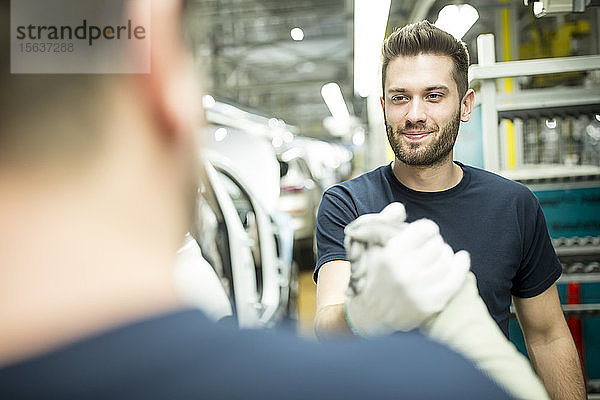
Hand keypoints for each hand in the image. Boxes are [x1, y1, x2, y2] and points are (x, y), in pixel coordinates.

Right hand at [344, 208, 469, 335]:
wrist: (369, 315)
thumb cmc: (370, 274)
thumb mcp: (369, 245)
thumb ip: (383, 223)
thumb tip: (399, 208)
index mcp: (391, 255)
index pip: (425, 230)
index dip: (426, 228)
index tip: (424, 232)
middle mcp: (407, 273)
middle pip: (437, 244)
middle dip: (434, 242)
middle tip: (428, 247)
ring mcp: (421, 290)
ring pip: (447, 259)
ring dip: (445, 254)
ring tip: (436, 256)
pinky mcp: (432, 304)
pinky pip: (456, 278)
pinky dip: (461, 265)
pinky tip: (460, 259)